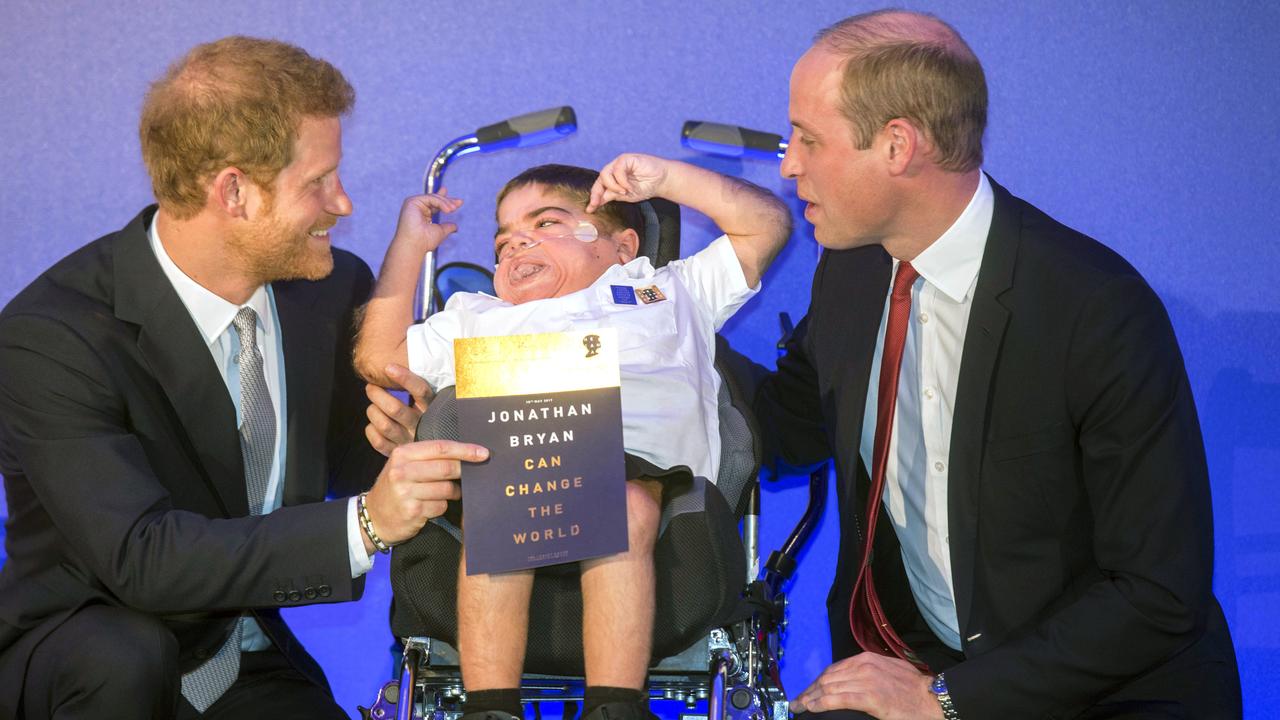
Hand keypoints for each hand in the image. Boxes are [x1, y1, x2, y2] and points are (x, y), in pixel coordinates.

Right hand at [362, 439, 487, 552]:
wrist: (373, 517)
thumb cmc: (395, 487)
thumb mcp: (404, 466)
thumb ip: (428, 458)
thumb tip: (464, 454)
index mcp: (403, 454)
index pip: (440, 448)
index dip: (465, 450)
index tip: (483, 453)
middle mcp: (402, 471)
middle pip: (446, 468)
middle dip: (463, 471)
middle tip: (473, 474)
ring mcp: (406, 492)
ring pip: (446, 489)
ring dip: (452, 492)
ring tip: (443, 493)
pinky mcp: (412, 511)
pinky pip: (441, 506)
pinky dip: (441, 507)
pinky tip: (430, 507)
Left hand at [364, 364, 433, 455]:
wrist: (431, 451)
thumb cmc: (425, 418)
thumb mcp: (427, 403)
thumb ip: (414, 390)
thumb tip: (391, 370)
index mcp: (431, 409)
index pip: (421, 391)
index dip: (405, 378)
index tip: (389, 367)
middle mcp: (421, 425)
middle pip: (395, 408)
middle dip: (377, 395)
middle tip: (371, 387)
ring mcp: (409, 440)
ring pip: (384, 424)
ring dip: (373, 412)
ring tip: (372, 407)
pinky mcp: (398, 451)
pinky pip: (378, 441)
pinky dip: (371, 430)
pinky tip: (374, 425)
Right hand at [392, 191, 463, 252]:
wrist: (414, 245)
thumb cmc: (424, 242)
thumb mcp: (441, 232)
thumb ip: (448, 227)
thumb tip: (455, 226)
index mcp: (423, 215)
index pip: (435, 204)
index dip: (446, 201)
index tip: (459, 202)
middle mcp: (417, 209)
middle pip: (435, 199)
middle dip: (448, 200)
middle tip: (459, 202)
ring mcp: (413, 205)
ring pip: (433, 198)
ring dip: (446, 203)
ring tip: (453, 209)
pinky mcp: (411, 202)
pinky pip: (430, 198)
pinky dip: (440, 203)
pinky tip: (447, 210)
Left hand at [587, 153, 670, 211]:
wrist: (662, 180)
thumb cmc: (646, 186)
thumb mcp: (626, 196)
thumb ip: (612, 196)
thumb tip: (596, 203)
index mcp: (613, 179)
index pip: (599, 187)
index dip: (594, 197)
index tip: (590, 209)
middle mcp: (614, 170)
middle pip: (599, 180)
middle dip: (597, 193)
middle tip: (597, 203)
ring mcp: (619, 163)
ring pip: (605, 174)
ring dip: (613, 186)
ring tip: (624, 192)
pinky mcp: (626, 159)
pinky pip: (618, 169)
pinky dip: (622, 181)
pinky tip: (629, 187)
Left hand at [789, 654, 941, 719]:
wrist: (932, 698)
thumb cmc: (913, 688)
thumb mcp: (889, 670)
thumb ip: (869, 672)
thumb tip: (853, 680)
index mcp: (867, 659)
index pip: (834, 669)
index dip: (817, 681)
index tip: (808, 690)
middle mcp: (863, 666)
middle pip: (827, 678)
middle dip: (810, 690)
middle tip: (798, 701)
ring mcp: (866, 681)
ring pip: (829, 688)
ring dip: (811, 698)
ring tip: (800, 706)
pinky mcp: (870, 697)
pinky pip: (839, 699)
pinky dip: (822, 703)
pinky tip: (812, 708)